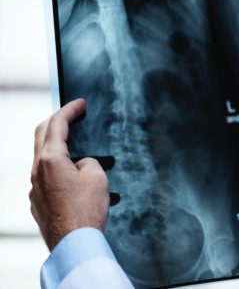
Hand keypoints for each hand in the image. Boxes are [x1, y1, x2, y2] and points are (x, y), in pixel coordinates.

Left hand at [29, 98, 109, 250]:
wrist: (74, 242)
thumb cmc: (86, 210)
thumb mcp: (97, 176)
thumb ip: (88, 161)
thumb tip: (80, 164)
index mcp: (50, 159)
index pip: (58, 124)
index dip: (70, 109)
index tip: (79, 103)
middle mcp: (37, 170)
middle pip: (42, 134)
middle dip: (57, 120)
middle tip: (71, 114)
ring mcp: (35, 187)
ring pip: (42, 156)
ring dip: (56, 144)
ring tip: (74, 144)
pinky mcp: (38, 201)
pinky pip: (45, 176)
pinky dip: (56, 166)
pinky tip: (71, 174)